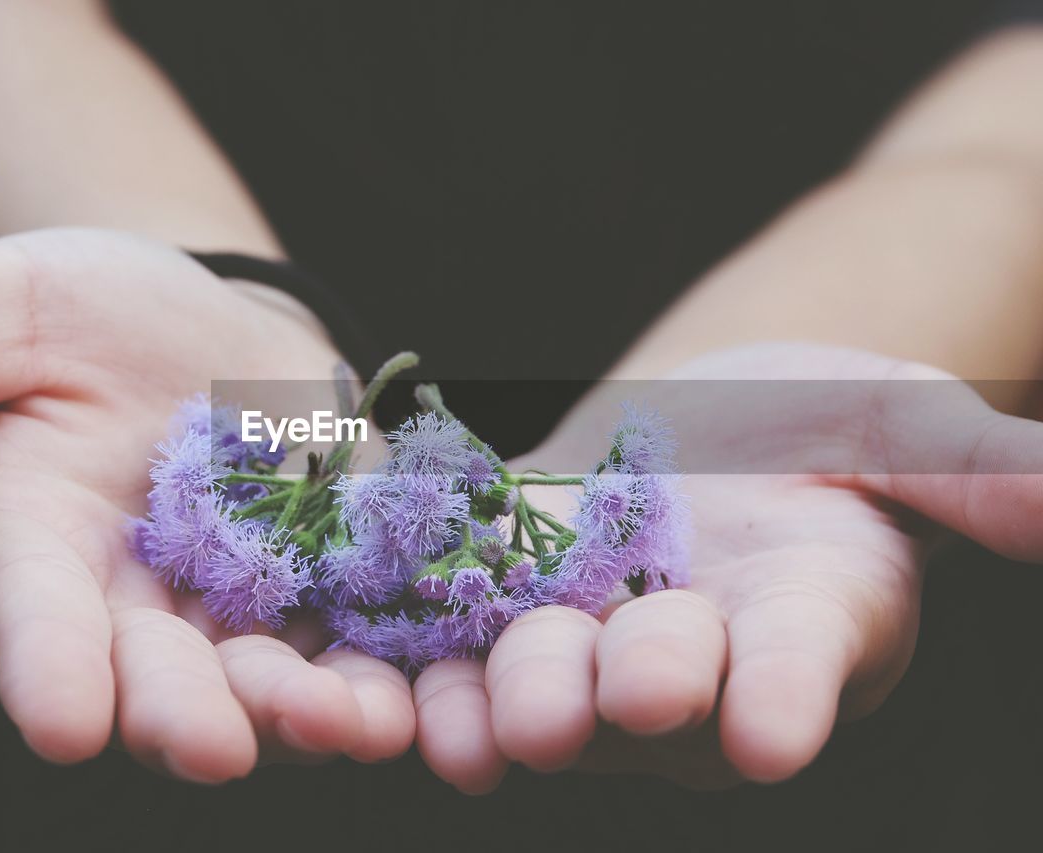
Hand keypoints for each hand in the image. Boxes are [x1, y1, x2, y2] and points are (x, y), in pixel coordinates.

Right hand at [0, 228, 413, 778]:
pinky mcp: (320, 578)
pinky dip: (386, 662)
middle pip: (151, 669)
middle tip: (209, 746)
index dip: (41, 665)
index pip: (25, 615)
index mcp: (22, 548)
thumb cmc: (61, 312)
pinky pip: (352, 631)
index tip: (58, 719)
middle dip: (179, 708)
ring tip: (354, 726)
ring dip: (303, 710)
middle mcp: (122, 604)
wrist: (181, 323)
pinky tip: (426, 692)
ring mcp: (229, 602)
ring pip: (262, 673)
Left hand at [410, 342, 1042, 791]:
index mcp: (799, 624)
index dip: (784, 698)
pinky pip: (457, 655)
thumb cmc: (823, 422)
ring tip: (485, 727)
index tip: (769, 729)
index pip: (797, 670)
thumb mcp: (903, 424)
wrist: (707, 423)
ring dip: (516, 711)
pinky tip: (394, 688)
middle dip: (636, 694)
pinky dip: (427, 675)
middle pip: (657, 692)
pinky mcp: (500, 613)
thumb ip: (976, 472)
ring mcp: (587, 646)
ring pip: (547, 694)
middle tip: (623, 692)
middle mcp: (693, 661)